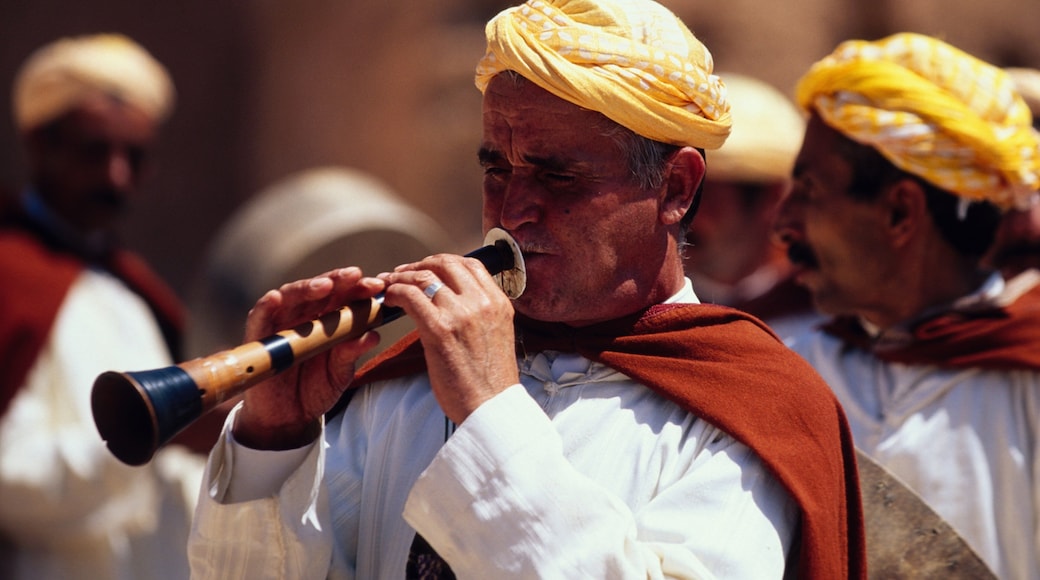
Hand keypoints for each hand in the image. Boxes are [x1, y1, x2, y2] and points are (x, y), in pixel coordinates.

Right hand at [233, 267, 384, 449]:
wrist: (288, 417)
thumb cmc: (315, 388)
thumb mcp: (340, 372)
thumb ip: (351, 353)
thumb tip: (373, 335)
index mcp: (327, 318)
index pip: (343, 296)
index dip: (359, 289)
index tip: (377, 287)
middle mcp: (304, 315)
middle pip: (320, 290)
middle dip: (338, 282)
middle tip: (355, 276)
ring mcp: (280, 322)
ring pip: (291, 296)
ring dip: (307, 288)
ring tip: (325, 285)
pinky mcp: (258, 336)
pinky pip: (260, 316)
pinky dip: (267, 306)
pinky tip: (276, 298)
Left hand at [380, 253, 518, 423]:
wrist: (490, 409)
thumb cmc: (489, 381)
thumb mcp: (496, 336)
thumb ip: (480, 314)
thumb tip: (454, 302)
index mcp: (499, 303)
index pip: (471, 264)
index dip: (445, 262)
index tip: (429, 269)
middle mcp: (482, 303)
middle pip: (446, 263)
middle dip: (421, 264)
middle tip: (403, 273)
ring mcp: (461, 314)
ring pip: (424, 277)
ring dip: (401, 277)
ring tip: (388, 284)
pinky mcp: (440, 329)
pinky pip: (411, 296)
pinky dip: (395, 292)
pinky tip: (389, 300)